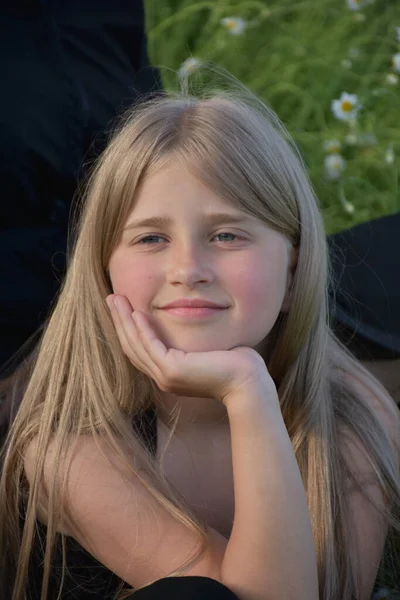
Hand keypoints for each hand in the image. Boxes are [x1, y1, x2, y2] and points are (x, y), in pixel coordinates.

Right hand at [106, 295, 277, 405]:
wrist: (247, 382)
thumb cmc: (234, 364)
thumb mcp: (205, 348)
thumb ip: (190, 340)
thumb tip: (188, 319)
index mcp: (168, 373)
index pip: (139, 349)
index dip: (127, 328)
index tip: (122, 307)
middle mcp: (163, 377)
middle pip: (131, 346)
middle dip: (119, 321)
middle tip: (110, 299)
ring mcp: (166, 376)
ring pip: (136, 345)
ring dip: (124, 321)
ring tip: (116, 300)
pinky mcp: (173, 370)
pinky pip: (151, 346)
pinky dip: (142, 329)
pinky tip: (137, 312)